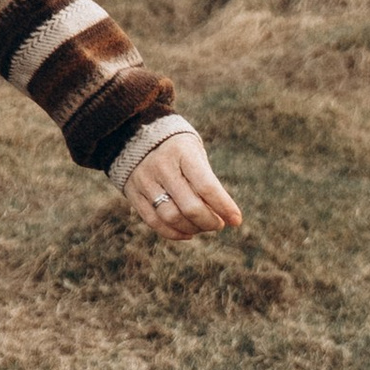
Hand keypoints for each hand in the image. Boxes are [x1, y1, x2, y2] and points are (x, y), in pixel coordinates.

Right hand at [124, 126, 242, 239]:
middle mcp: (161, 166)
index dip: (224, 207)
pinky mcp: (133, 193)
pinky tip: (187, 233)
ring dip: (192, 229)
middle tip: (218, 224)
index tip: (236, 220)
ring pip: (171, 217)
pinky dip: (174, 233)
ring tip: (202, 226)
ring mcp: (144, 181)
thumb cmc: (178, 150)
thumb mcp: (195, 155)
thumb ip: (207, 183)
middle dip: (209, 222)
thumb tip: (226, 217)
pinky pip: (153, 222)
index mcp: (182, 152)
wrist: (136, 136)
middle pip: (190, 207)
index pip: (207, 186)